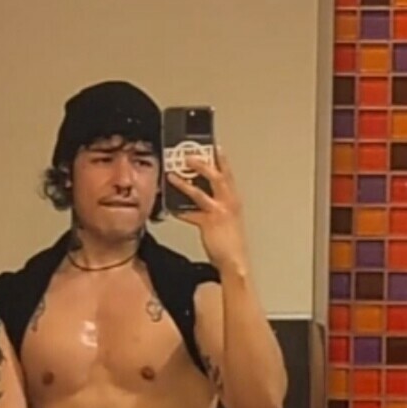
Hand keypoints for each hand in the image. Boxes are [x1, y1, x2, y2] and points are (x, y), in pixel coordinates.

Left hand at [165, 146, 248, 274]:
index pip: (229, 175)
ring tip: (172, 175)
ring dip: (184, 183)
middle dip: (203, 164)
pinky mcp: (208, 223)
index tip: (215, 147)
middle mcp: (229, 202)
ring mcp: (219, 212)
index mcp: (234, 200)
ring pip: (199, 192)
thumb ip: (219, 206)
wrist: (235, 261)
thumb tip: (203, 200)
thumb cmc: (232, 242)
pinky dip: (180, 211)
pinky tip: (171, 208)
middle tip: (189, 156)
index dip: (222, 160)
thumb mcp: (230, 220)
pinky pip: (190, 214)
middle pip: (217, 176)